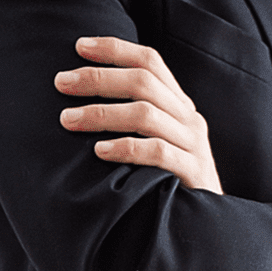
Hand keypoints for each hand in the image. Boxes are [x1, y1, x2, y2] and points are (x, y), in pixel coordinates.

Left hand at [55, 37, 223, 193]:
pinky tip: (99, 151)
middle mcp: (188, 118)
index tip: (79, 46)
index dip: (115, 48)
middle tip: (61, 82)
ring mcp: (193, 145)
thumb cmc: (168, 179)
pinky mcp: (192, 173)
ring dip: (102, 112)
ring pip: (146, 114)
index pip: (151, 61)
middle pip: (144, 82)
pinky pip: (157, 153)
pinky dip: (126, 148)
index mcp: (179, 104)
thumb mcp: (158, 140)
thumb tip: (78, 95)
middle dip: (98, 78)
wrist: (210, 224)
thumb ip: (134, 118)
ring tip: (67, 119)